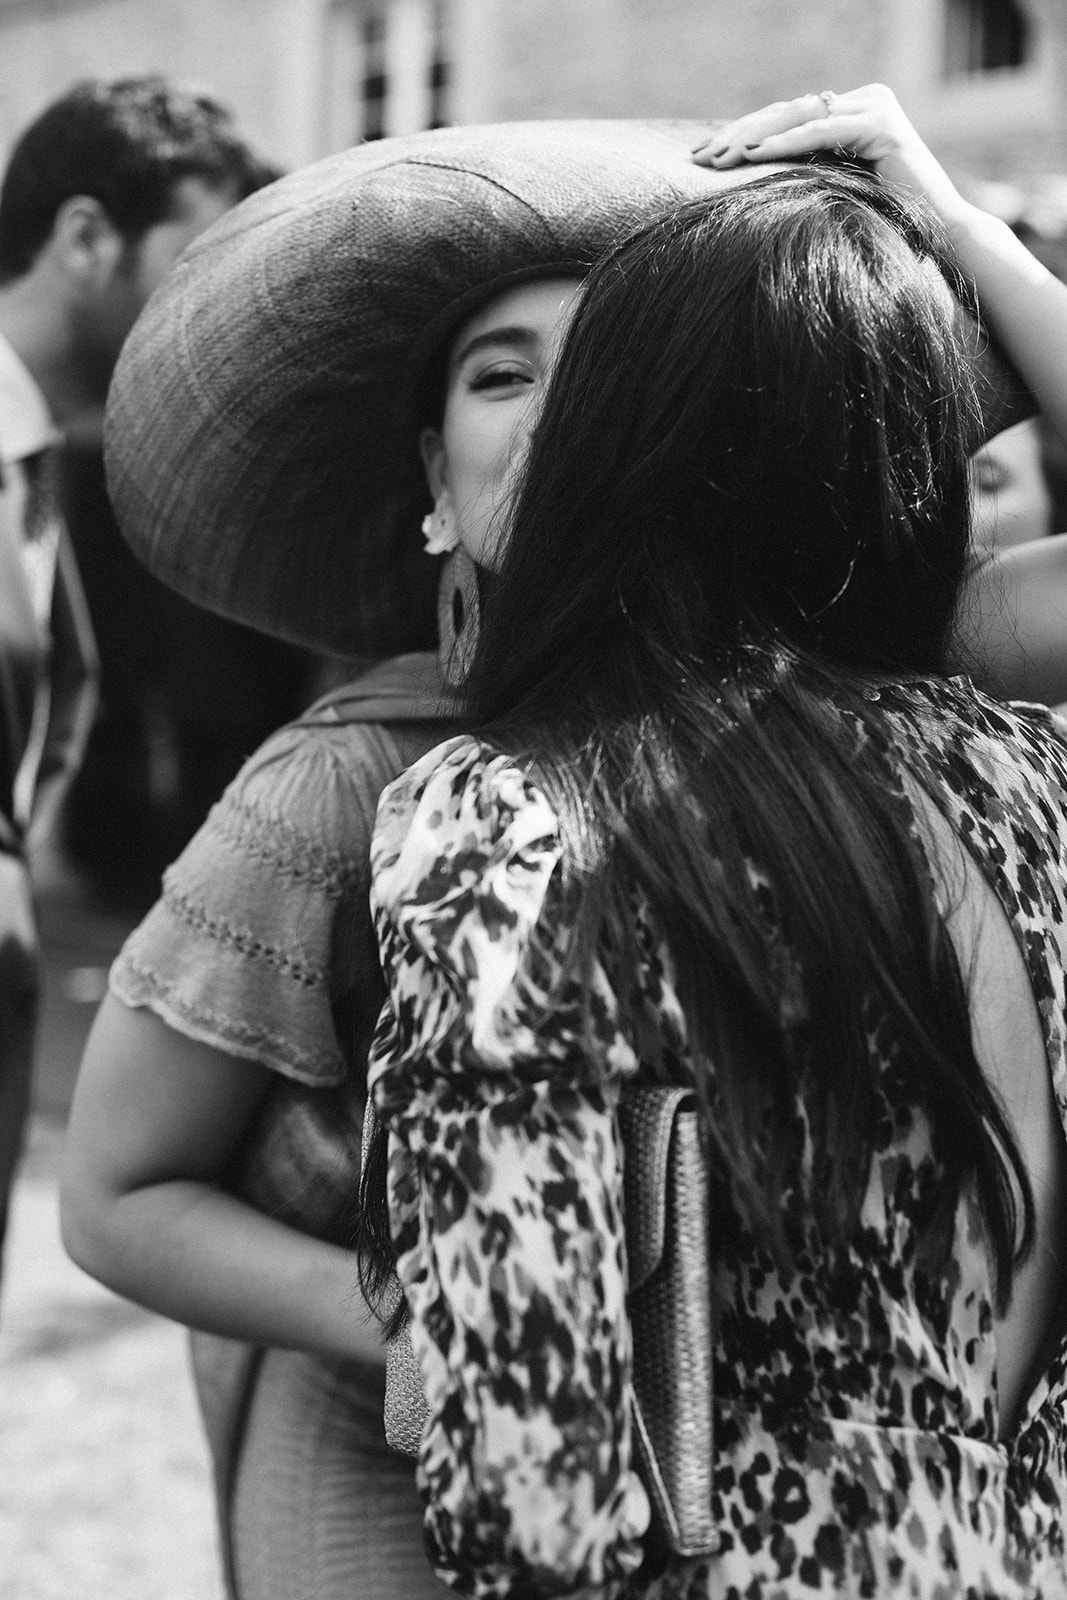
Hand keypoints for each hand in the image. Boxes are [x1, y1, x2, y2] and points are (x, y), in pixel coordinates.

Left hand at [692, 84, 964, 222]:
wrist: (939, 233)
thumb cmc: (885, 222)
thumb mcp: (833, 189)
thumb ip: (806, 170)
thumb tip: (752, 171)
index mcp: (853, 110)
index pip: (786, 116)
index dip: (743, 134)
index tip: (704, 157)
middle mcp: (865, 99)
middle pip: (786, 111)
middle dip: (738, 134)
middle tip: (700, 156)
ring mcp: (875, 106)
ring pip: (798, 116)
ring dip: (753, 137)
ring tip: (718, 158)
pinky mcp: (882, 124)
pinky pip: (821, 131)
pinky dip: (785, 141)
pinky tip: (753, 153)